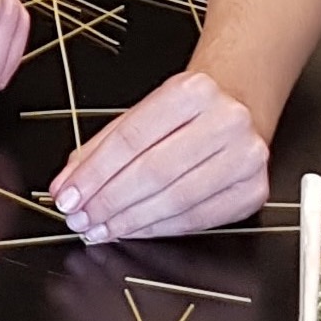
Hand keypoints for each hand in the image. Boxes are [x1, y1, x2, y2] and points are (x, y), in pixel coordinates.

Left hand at [49, 70, 269, 240]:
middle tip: (79, 219)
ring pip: (176, 199)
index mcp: (193, 90)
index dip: (93, 172)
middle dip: (108, 201)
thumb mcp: (141, 114)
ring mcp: (247, 157)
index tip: (66, 195)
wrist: (238, 108)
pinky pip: (197, 219)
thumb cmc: (183, 115)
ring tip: (99, 229)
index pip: (131, 137)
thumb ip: (102, 148)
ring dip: (129, 220)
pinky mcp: (254, 191)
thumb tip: (67, 185)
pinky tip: (132, 230)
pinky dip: (158, 229)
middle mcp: (226, 120)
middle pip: (153, 171)